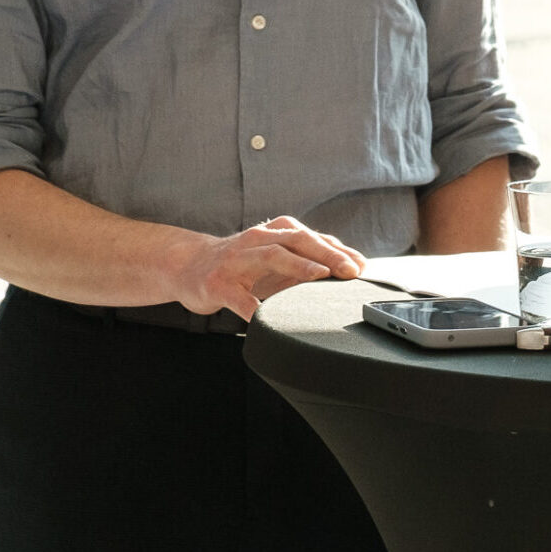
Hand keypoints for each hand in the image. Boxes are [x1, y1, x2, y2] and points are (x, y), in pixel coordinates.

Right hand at [170, 216, 364, 321]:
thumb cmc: (239, 263)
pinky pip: (240, 297)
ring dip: (298, 265)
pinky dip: (256, 308)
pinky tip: (270, 318)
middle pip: (296, 240)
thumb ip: (304, 260)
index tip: (362, 266)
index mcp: (273, 232)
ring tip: (320, 276)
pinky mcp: (218, 283)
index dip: (338, 249)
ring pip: (271, 255)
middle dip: (326, 253)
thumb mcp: (272, 257)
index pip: (311, 237)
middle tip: (350, 271)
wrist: (188, 265)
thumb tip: (347, 270)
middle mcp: (257, 240)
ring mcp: (237, 260)